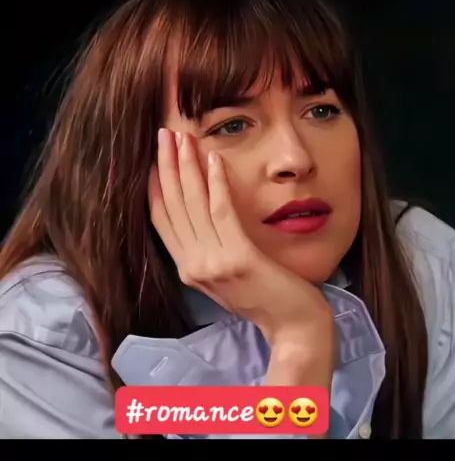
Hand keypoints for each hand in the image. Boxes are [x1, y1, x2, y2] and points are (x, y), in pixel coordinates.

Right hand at [148, 130, 334, 381]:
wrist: (293, 326)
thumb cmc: (266, 298)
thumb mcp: (226, 274)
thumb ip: (209, 249)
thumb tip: (201, 214)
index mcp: (188, 269)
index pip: (161, 220)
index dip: (155, 186)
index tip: (155, 157)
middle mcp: (193, 266)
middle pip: (172, 206)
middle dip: (167, 166)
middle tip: (165, 134)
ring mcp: (213, 263)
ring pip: (192, 204)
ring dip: (187, 166)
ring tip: (183, 137)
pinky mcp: (238, 257)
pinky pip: (221, 211)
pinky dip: (216, 182)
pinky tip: (214, 159)